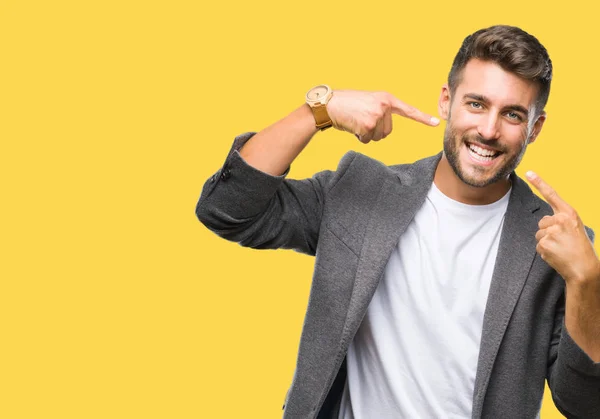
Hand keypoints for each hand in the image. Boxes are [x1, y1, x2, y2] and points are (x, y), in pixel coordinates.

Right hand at [325, 90, 439, 143]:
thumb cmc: (346, 104)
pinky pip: (368, 140)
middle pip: (388, 131)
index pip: (408, 110)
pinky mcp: (368, 125)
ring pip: (378, 137)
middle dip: (374, 131)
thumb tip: (383, 131)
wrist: (329, 104)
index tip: (435, 123)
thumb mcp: (368, 102)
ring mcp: (377, 116)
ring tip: (356, 122)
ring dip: (367, 135)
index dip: (422, 118)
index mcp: (386, 99)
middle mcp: (384, 106)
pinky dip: (359, 137)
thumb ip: (380, 111)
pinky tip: (351, 126)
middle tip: (361, 120)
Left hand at [526, 171, 599, 284]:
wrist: (584, 269)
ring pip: (538, 234)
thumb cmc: (581, 249)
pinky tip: (556, 255)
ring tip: (560, 248)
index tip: (529, 172)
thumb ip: (561, 221)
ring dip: (546, 242)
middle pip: (542, 222)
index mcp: (569, 214)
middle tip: (562, 241)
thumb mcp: (575, 228)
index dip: (540, 183)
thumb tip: (545, 221)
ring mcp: (551, 231)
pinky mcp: (544, 243)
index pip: (552, 195)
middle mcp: (559, 220)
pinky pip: (538, 245)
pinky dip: (544, 251)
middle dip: (548, 231)